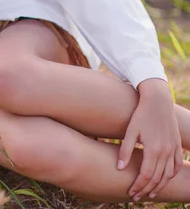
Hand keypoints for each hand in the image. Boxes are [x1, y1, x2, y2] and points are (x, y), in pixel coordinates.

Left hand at [117, 79, 182, 201]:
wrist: (157, 100)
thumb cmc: (141, 114)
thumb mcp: (130, 130)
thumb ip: (125, 150)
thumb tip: (120, 168)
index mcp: (153, 149)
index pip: (145, 175)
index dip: (138, 186)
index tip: (130, 192)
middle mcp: (165, 152)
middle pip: (156, 178)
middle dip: (146, 189)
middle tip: (137, 196)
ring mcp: (173, 149)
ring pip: (168, 175)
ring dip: (159, 186)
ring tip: (149, 192)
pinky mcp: (177, 145)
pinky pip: (177, 166)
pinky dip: (171, 175)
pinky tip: (164, 179)